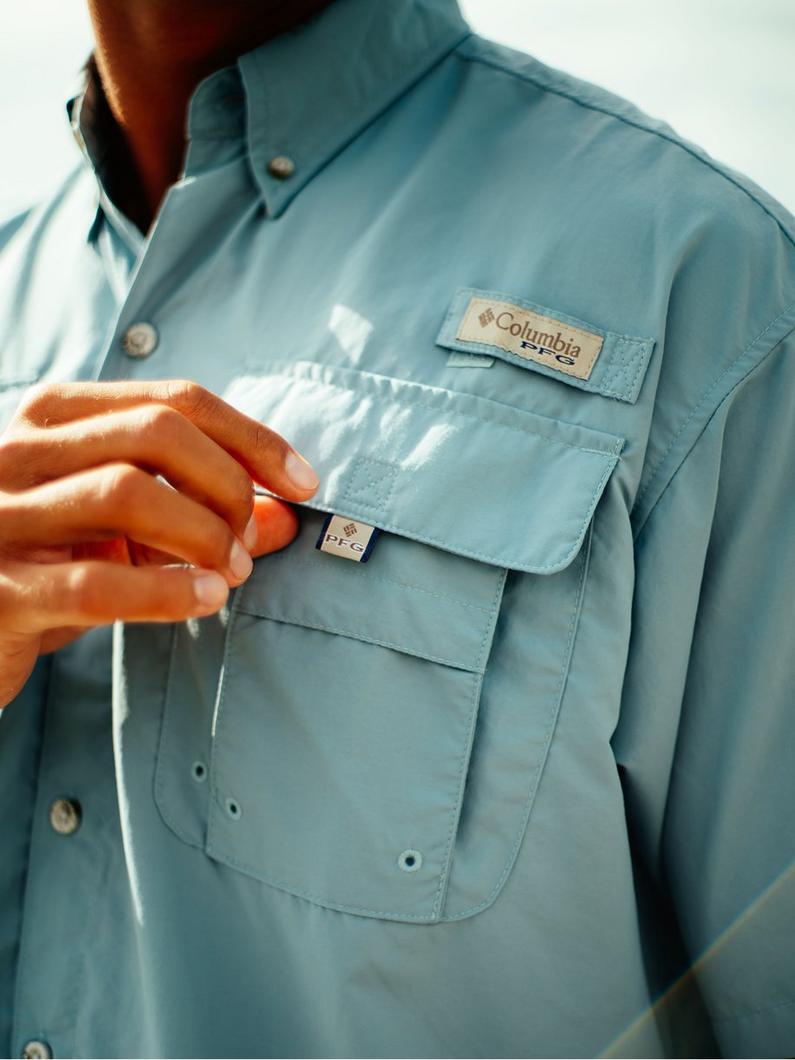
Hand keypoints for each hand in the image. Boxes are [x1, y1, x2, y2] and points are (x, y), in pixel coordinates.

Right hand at [0, 379, 318, 707]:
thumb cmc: (50, 565)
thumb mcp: (126, 530)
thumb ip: (202, 513)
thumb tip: (287, 515)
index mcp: (53, 417)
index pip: (175, 400)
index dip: (252, 438)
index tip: (304, 481)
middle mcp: (19, 450)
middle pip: (157, 432)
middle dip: (229, 484)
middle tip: (250, 540)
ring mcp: (0, 516)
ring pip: (128, 493)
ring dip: (203, 534)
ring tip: (228, 573)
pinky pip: (96, 581)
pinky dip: (167, 590)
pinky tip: (205, 600)